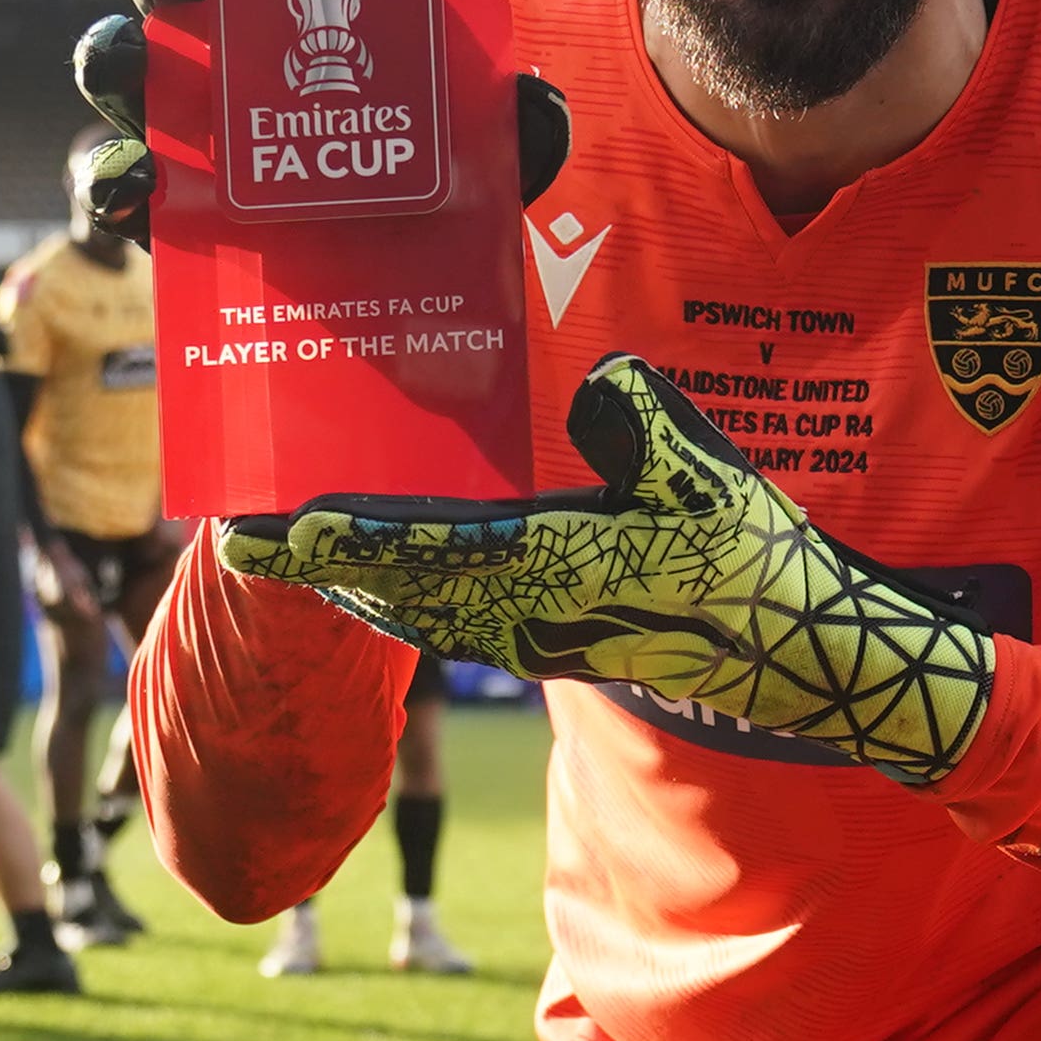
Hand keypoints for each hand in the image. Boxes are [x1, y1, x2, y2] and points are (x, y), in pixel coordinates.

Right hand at [71, 0, 571, 246]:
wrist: (392, 300)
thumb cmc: (426, 196)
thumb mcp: (487, 159)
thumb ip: (515, 125)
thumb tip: (538, 101)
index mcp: (304, 12)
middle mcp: (229, 52)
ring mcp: (187, 126)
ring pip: (126, 65)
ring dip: (114, 52)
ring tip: (134, 61)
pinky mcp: (164, 207)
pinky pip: (114, 184)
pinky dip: (112, 180)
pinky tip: (136, 184)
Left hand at [225, 356, 996, 783]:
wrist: (800, 657)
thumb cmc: (759, 564)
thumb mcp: (711, 475)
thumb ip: (645, 422)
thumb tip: (597, 384)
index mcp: (559, 568)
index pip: (429, 550)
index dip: (348, 539)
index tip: (281, 527)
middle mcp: (531, 615)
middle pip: (397, 587)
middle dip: (318, 564)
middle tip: (239, 538)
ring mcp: (538, 640)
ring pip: (418, 613)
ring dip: (348, 586)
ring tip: (285, 558)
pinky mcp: (553, 649)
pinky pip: (453, 627)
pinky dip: (400, 606)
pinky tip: (377, 591)